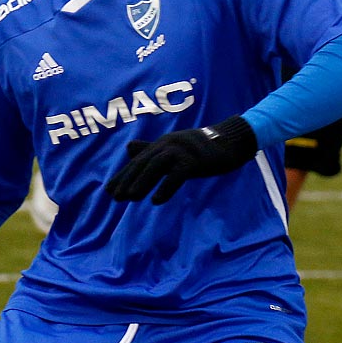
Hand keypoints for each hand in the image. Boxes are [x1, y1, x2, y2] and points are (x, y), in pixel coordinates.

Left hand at [106, 116, 257, 204]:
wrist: (232, 141)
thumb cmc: (204, 148)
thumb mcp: (175, 148)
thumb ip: (152, 149)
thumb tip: (128, 149)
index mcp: (164, 143)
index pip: (139, 159)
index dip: (124, 175)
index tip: (109, 190)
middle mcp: (169, 143)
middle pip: (144, 162)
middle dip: (128, 180)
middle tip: (115, 197)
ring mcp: (182, 150)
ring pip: (156, 166)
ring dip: (142, 182)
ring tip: (130, 198)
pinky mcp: (195, 160)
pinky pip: (177, 175)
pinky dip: (165, 188)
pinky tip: (156, 201)